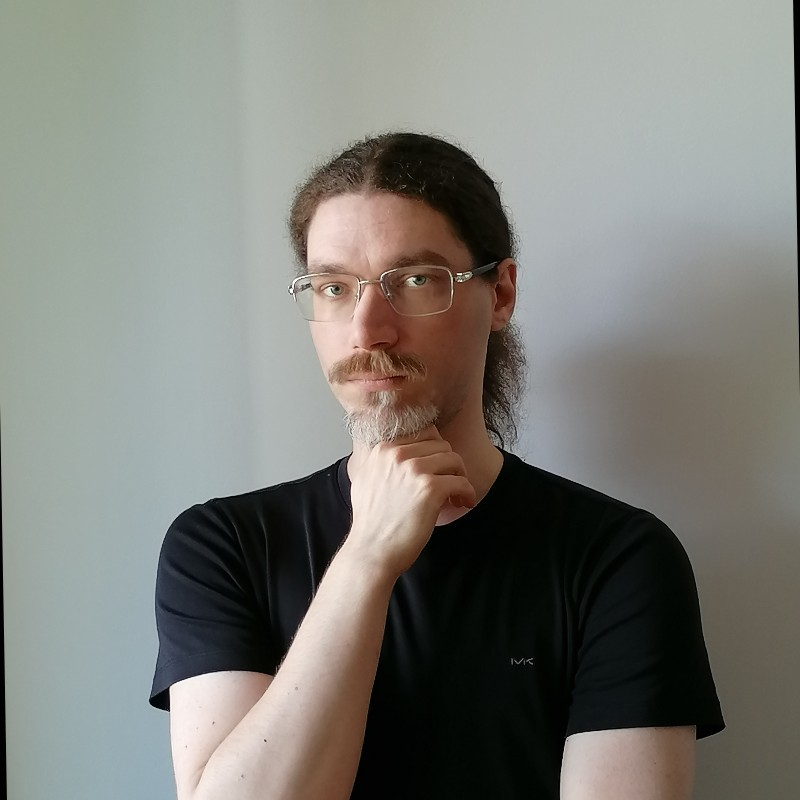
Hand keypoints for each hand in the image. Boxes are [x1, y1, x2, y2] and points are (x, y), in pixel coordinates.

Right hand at [343, 427, 476, 579]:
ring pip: (454, 460)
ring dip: (460, 477)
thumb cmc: (371, 522)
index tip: (438, 470)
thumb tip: (406, 450)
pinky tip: (462, 503)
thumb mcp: (367, 479)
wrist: (371, 551)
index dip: (435, 452)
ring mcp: (414, 470)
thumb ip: (384, 461)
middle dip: (449, 464)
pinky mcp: (430, 489)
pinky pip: (461, 482)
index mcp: (383, 449)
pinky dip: (467, 492)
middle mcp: (397, 454)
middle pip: (441, 445)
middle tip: (450, 484)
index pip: (424, 434)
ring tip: (456, 495)